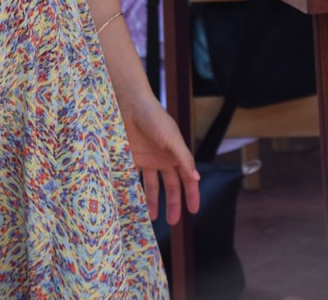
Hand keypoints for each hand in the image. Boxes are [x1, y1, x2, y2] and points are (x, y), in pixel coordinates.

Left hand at [118, 95, 200, 225]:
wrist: (130, 104)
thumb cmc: (154, 118)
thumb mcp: (172, 139)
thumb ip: (184, 159)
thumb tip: (197, 179)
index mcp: (176, 154)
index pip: (187, 179)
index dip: (191, 194)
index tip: (194, 211)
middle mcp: (162, 159)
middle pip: (170, 186)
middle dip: (172, 203)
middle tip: (172, 222)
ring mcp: (147, 159)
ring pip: (151, 185)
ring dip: (151, 200)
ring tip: (150, 217)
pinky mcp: (131, 157)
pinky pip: (133, 177)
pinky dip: (133, 188)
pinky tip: (132, 201)